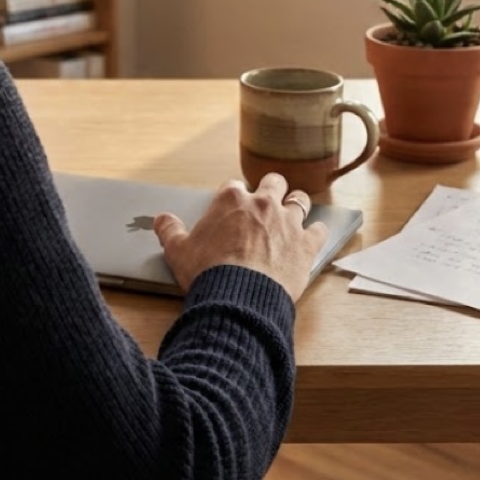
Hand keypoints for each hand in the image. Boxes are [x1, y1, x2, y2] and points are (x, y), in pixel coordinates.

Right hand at [153, 173, 328, 301]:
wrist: (238, 297)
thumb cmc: (208, 272)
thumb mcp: (178, 251)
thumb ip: (169, 230)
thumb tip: (161, 219)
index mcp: (231, 200)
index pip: (234, 186)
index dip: (234, 197)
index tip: (232, 208)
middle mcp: (262, 204)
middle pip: (273, 182)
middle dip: (271, 189)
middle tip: (266, 203)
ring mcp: (287, 222)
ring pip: (299, 200)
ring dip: (296, 204)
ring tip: (292, 212)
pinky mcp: (306, 244)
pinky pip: (319, 230)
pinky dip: (316, 232)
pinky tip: (313, 236)